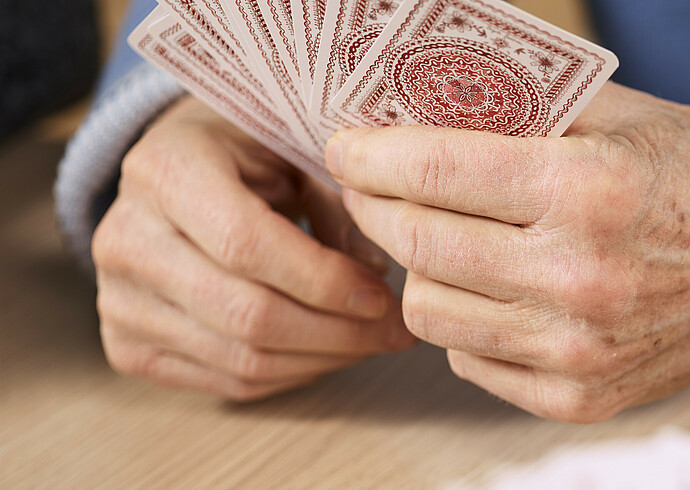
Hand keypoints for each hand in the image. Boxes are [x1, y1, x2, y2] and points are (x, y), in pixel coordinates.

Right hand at [93, 97, 414, 400]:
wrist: (178, 172)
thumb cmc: (252, 153)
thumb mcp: (297, 149)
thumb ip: (338, 206)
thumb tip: (377, 277)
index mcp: (165, 169)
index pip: (245, 244)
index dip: (322, 279)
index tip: (383, 295)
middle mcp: (124, 236)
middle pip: (246, 313)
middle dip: (338, 331)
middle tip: (395, 329)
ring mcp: (117, 298)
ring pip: (240, 358)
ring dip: (325, 359)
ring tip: (374, 341)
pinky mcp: (125, 344)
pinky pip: (225, 382)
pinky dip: (292, 375)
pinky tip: (330, 352)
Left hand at [327, 84, 689, 421]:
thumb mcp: (622, 116)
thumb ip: (519, 113)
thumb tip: (415, 108)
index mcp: (587, 192)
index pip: (428, 173)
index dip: (368, 153)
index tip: (349, 143)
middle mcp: (578, 278)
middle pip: (414, 246)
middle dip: (379, 205)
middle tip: (381, 183)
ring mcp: (580, 349)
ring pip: (429, 313)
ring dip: (422, 268)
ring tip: (445, 237)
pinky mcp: (584, 395)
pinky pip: (472, 361)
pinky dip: (469, 322)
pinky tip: (497, 289)